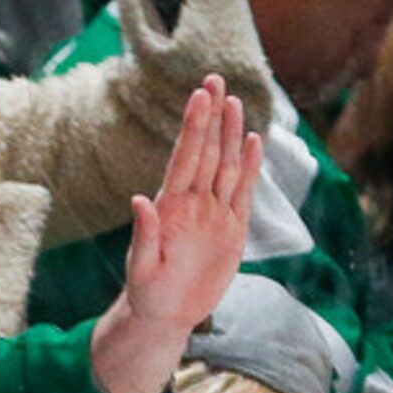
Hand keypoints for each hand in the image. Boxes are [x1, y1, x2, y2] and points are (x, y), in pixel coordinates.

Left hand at [121, 76, 258, 333]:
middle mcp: (192, 202)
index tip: (199, 95)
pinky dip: (250, 167)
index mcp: (169, 207)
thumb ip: (143, 235)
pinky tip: (254, 141)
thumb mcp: (141, 268)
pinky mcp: (232, 228)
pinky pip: (243, 191)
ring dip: (230, 134)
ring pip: (226, 165)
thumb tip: (138, 200)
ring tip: (234, 100)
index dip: (193, 126)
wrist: (166, 314)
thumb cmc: (147, 292)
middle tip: (215, 78)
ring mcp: (214, 212)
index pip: (185, 158)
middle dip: (211, 116)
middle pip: (206, 151)